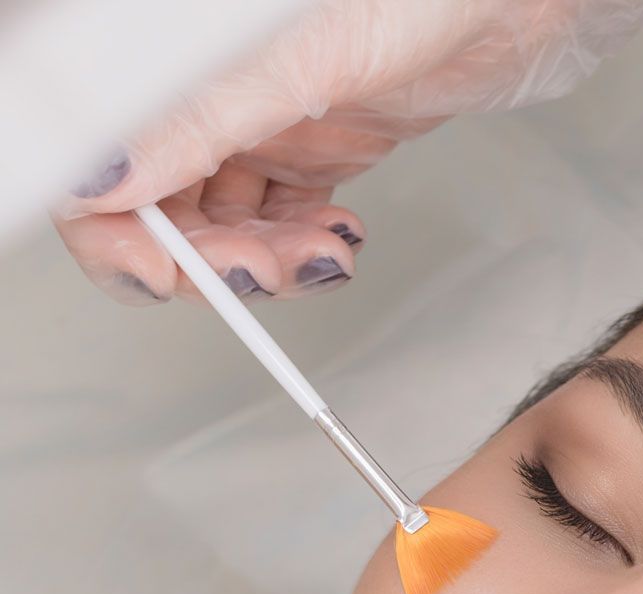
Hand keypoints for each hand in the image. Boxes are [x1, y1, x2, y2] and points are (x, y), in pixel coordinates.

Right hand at [50, 0, 642, 304]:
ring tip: (322, 255)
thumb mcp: (299, 61)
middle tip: (263, 275)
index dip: (115, 229)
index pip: (95, 161)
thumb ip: (201, 119)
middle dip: (205, 260)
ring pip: (218, 229)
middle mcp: (200, 91)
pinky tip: (336, 242)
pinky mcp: (303, 148)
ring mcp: (250, 122)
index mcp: (169, 57)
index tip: (168, 270)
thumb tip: (107, 178)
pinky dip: (299, 251)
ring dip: (262, 265)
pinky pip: (274, 224)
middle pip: (152, 211)